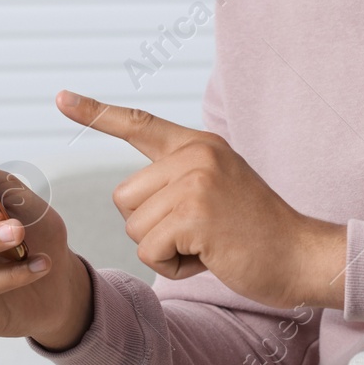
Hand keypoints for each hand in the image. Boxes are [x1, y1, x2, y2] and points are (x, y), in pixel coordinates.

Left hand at [55, 91, 347, 309]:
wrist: (302, 255)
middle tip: (200, 233)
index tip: (61, 98)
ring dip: (164, 250)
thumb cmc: (258, 233)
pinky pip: (150, 251)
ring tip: (209, 244)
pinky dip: (174, 266)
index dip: (96, 112)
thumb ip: (180, 179)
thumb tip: (132, 197)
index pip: (139, 123)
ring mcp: (196, 181)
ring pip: (135, 227)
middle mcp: (196, 154)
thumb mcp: (219, 187)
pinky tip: (211, 257)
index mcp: (199, 144)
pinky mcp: (195, 213)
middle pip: (125, 198)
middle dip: (151, 228)